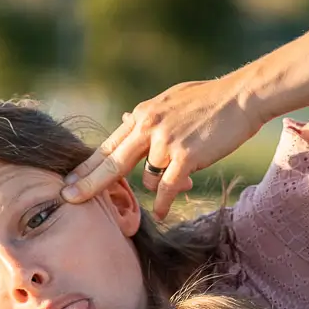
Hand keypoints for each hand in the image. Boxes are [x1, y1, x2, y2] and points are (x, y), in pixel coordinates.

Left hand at [62, 76, 262, 220]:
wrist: (242, 97)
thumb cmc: (210, 101)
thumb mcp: (172, 101)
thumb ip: (148, 115)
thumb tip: (127, 120)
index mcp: (144, 114)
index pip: (109, 145)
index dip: (87, 166)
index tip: (68, 181)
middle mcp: (149, 126)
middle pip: (110, 162)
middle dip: (87, 184)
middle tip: (66, 199)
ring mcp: (166, 141)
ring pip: (146, 178)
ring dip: (157, 185)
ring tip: (183, 175)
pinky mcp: (186, 155)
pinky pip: (166, 188)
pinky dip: (164, 202)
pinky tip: (163, 211)